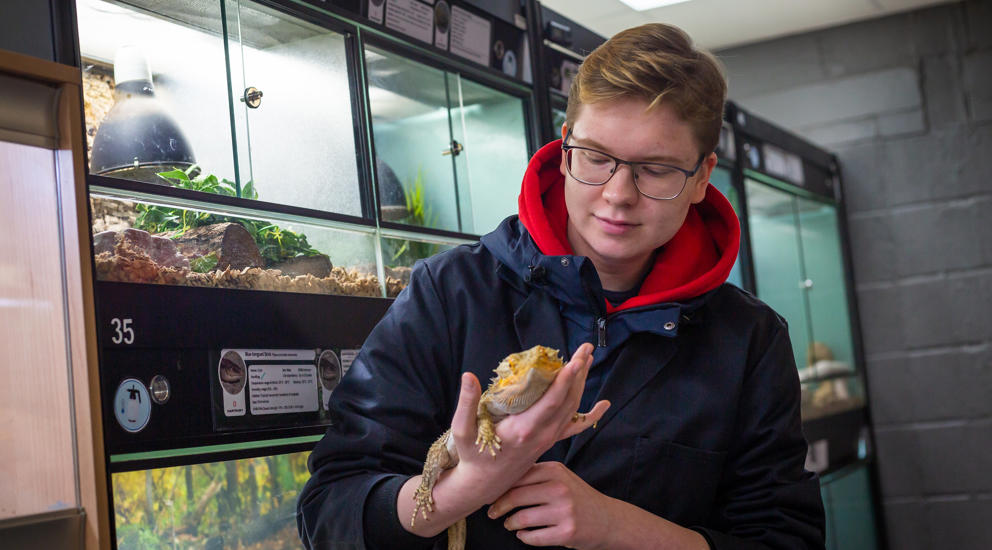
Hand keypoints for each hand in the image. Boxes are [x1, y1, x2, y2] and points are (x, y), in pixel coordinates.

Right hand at [447, 343, 608, 504]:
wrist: (483, 486)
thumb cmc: (472, 456)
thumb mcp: (462, 431)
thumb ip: (466, 403)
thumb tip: (468, 375)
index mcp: (523, 430)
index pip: (552, 402)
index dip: (566, 380)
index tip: (576, 361)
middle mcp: (541, 434)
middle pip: (568, 400)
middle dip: (579, 373)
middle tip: (586, 348)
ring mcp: (548, 439)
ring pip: (572, 408)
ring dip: (581, 382)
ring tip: (587, 358)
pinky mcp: (548, 441)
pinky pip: (574, 426)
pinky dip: (591, 415)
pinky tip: (603, 405)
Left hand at [488, 461, 614, 548]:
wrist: (608, 520)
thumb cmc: (577, 498)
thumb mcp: (561, 477)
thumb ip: (535, 474)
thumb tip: (500, 479)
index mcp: (555, 470)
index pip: (517, 477)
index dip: (499, 488)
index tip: (491, 495)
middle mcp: (559, 488)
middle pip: (515, 497)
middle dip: (498, 507)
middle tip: (492, 513)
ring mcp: (564, 511)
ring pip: (521, 518)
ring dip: (510, 523)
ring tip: (509, 524)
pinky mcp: (567, 533)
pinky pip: (533, 537)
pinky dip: (524, 537)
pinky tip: (523, 534)